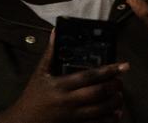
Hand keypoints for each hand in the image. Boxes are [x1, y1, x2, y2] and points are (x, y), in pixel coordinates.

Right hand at [0, 30, 127, 122]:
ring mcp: (74, 115)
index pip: (88, 76)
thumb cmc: (33, 95)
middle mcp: (69, 100)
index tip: (121, 66)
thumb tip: (55, 32)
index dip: (107, 70)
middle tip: (120, 81)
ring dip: (114, 102)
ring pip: (101, 109)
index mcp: (60, 85)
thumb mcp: (40, 72)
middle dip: (113, 86)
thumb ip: (50, 53)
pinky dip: (110, 119)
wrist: (26, 119)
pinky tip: (116, 113)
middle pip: (98, 93)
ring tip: (120, 95)